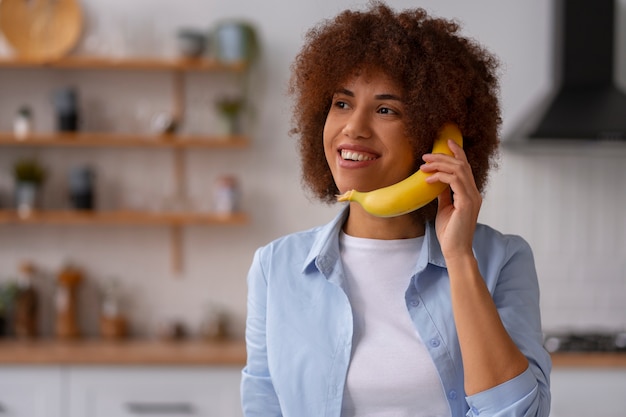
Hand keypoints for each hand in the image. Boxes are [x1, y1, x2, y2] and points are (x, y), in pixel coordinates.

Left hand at [420, 140, 481, 258]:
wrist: (455, 251)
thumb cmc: (450, 233)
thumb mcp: (444, 209)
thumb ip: (443, 194)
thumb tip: (436, 182)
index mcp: (470, 194)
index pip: (465, 167)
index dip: (457, 152)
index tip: (446, 142)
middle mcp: (474, 193)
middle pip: (461, 164)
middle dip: (443, 156)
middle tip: (426, 156)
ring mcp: (472, 197)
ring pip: (459, 169)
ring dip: (439, 164)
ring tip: (423, 166)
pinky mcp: (466, 203)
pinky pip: (454, 181)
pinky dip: (440, 177)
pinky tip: (428, 180)